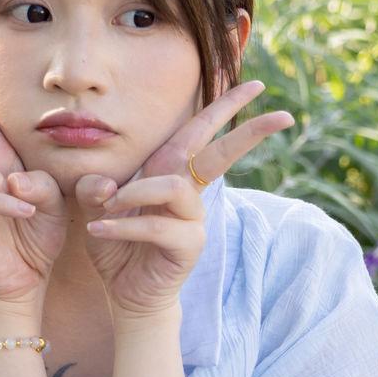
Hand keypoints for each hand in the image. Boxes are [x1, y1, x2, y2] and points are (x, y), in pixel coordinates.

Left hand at [78, 78, 293, 322]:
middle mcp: (188, 191)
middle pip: (222, 151)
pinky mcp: (188, 245)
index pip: (199, 131)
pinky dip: (125, 226)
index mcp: (170, 171)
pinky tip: (98, 232)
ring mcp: (193, 218)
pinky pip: (158, 227)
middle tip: (284, 115)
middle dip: (249, 129)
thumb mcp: (95, 209)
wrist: (125, 293)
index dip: (225, 106)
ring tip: (107, 206)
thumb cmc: (116, 244)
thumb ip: (92, 188)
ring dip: (136, 192)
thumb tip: (103, 184)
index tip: (255, 83)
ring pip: (172, 187)